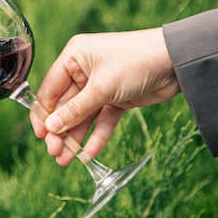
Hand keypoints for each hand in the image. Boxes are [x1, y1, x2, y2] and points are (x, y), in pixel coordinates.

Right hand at [29, 28, 180, 164]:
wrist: (177, 62)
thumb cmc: (135, 62)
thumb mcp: (101, 87)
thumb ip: (75, 110)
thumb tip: (51, 127)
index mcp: (73, 57)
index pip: (50, 89)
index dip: (43, 114)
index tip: (40, 136)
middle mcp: (83, 71)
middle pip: (65, 106)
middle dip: (60, 130)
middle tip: (55, 153)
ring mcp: (100, 86)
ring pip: (82, 116)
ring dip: (75, 137)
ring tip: (66, 160)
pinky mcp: (116, 99)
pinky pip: (102, 120)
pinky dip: (96, 136)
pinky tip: (88, 155)